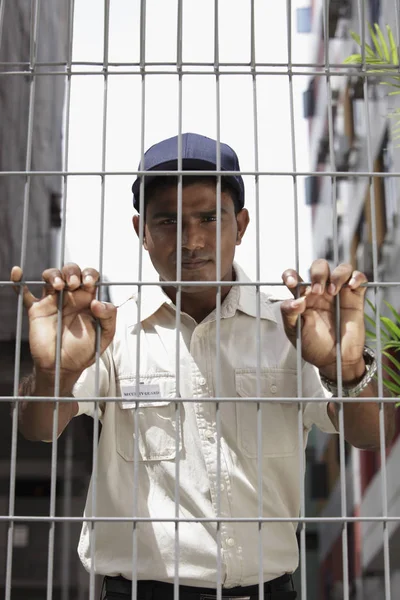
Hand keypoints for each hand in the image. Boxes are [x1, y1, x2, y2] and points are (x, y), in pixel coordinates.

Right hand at [11, 264, 116, 384]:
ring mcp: (52, 301)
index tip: (89, 284)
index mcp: (88, 298)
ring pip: (50, 276)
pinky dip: (18, 281)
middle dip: (72, 271)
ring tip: (59, 285)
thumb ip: (109, 317)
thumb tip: (97, 302)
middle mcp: (71, 296)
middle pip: (70, 271)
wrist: (64, 367)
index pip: (89, 276)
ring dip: (54, 274)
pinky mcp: (36, 309)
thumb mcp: (105, 335)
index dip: (89, 274)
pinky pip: (25, 293)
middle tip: (74, 284)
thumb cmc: (85, 351)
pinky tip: (17, 272)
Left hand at [280, 260, 366, 382]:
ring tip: (333, 291)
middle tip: (317, 291)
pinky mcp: (355, 298)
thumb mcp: (295, 332)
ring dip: (337, 274)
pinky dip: (356, 277)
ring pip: (340, 268)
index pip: (294, 276)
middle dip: (318, 273)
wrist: (335, 361)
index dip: (290, 274)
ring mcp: (339, 293)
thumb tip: (295, 301)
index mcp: (302, 296)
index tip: (292, 283)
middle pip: (319, 266)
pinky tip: (351, 286)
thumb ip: (290, 315)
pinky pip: (359, 278)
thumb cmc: (313, 346)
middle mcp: (320, 291)